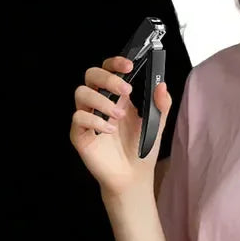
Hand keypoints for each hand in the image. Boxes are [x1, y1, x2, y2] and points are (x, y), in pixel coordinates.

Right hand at [70, 55, 171, 198]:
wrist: (133, 177)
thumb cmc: (142, 150)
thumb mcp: (157, 124)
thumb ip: (161, 104)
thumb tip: (161, 84)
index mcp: (118, 97)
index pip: (108, 70)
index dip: (114, 63)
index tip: (128, 65)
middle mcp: (100, 103)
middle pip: (90, 75)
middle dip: (107, 78)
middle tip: (126, 90)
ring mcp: (88, 118)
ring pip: (81, 93)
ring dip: (101, 100)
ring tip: (119, 116)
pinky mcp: (80, 134)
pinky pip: (78, 118)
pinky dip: (94, 121)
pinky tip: (109, 130)